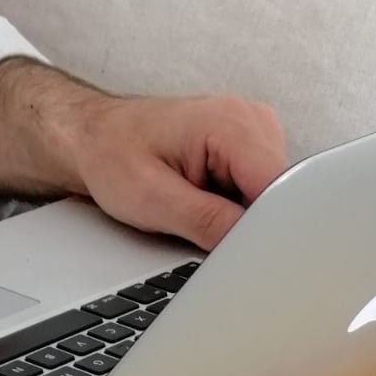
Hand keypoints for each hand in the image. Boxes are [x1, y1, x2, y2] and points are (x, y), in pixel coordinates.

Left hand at [0, 60, 287, 251]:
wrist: (95, 136)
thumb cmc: (114, 156)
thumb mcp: (153, 201)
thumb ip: (207, 223)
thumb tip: (249, 249)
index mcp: (231, 123)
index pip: (279, 190)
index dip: (266, 230)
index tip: (243, 255)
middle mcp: (251, 120)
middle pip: (280, 196)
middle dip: (250, 226)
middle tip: (201, 229)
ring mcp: (254, 133)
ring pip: (272, 199)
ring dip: (241, 217)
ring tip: (196, 207)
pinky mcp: (248, 150)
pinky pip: (259, 193)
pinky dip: (235, 209)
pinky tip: (205, 202)